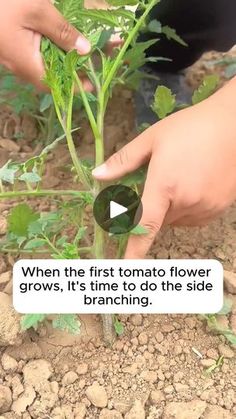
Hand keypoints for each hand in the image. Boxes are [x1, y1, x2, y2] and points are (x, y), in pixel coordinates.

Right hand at [0, 0, 90, 88]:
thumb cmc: (2, 3)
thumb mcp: (37, 11)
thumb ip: (62, 32)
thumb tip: (85, 50)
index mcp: (27, 64)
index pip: (56, 86)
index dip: (75, 87)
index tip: (93, 85)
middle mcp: (19, 66)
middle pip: (51, 77)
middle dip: (72, 71)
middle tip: (92, 63)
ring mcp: (12, 57)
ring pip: (42, 65)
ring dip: (61, 60)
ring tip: (80, 51)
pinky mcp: (9, 46)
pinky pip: (33, 54)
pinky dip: (49, 50)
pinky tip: (58, 39)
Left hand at [92, 78, 235, 257]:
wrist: (234, 124)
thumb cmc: (190, 127)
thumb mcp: (152, 139)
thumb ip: (123, 161)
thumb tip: (97, 175)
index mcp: (165, 186)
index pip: (144, 226)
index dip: (133, 250)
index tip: (124, 268)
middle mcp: (186, 202)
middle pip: (159, 220)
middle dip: (154, 206)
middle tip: (160, 180)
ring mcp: (205, 208)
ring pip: (177, 220)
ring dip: (171, 208)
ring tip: (181, 177)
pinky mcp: (219, 208)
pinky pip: (194, 218)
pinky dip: (188, 208)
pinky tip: (194, 185)